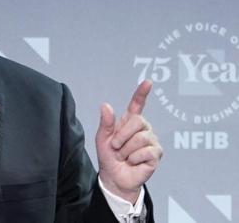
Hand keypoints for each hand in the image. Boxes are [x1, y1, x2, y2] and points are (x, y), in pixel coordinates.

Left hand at [95, 80, 162, 202]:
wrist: (115, 177)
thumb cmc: (109, 157)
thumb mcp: (102, 139)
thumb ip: (106, 123)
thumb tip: (106, 105)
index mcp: (129, 122)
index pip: (137, 104)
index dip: (142, 93)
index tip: (148, 82)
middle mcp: (143, 128)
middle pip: (137, 121)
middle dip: (121, 136)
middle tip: (116, 147)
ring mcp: (152, 140)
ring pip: (140, 138)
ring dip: (126, 150)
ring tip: (124, 156)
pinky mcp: (157, 153)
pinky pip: (145, 152)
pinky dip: (134, 159)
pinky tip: (133, 162)